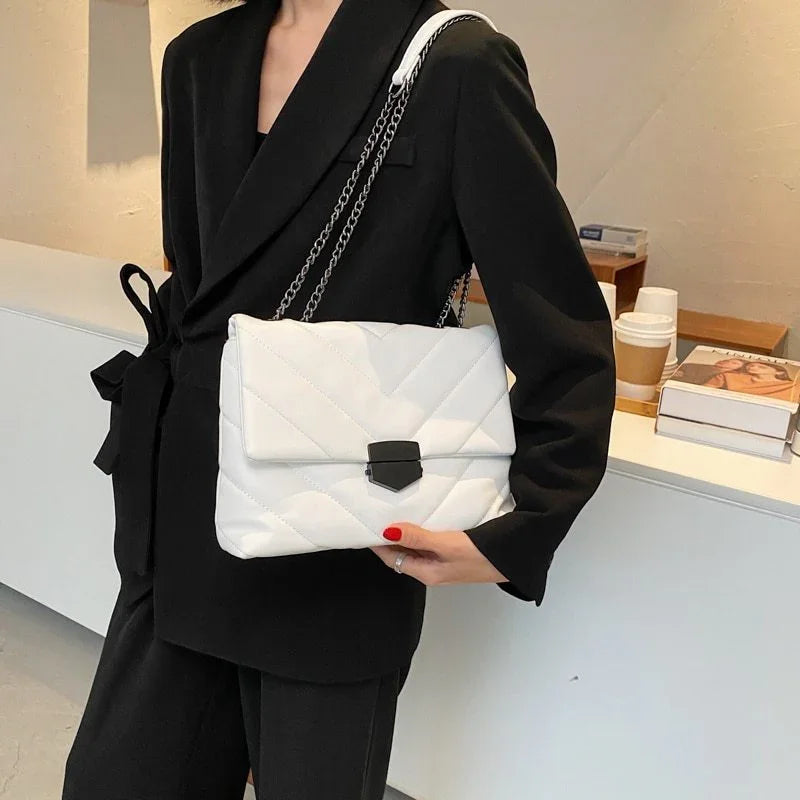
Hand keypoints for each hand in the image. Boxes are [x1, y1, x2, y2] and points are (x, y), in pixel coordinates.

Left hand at [368, 522, 508, 586]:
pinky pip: (429, 543)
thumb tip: (388, 532)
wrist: (514, 560)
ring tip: (393, 515)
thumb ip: (417, 538)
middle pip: (401, 555)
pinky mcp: (454, 554)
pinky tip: (421, 520)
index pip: (392, 559)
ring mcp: (443, 563)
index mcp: (427, 573)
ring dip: (404, 535)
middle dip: (388, 539)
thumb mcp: (446, 545)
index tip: (364, 528)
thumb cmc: (483, 557)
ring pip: (415, 549)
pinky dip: (420, 532)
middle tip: (375, 518)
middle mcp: (432, 570)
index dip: (377, 545)